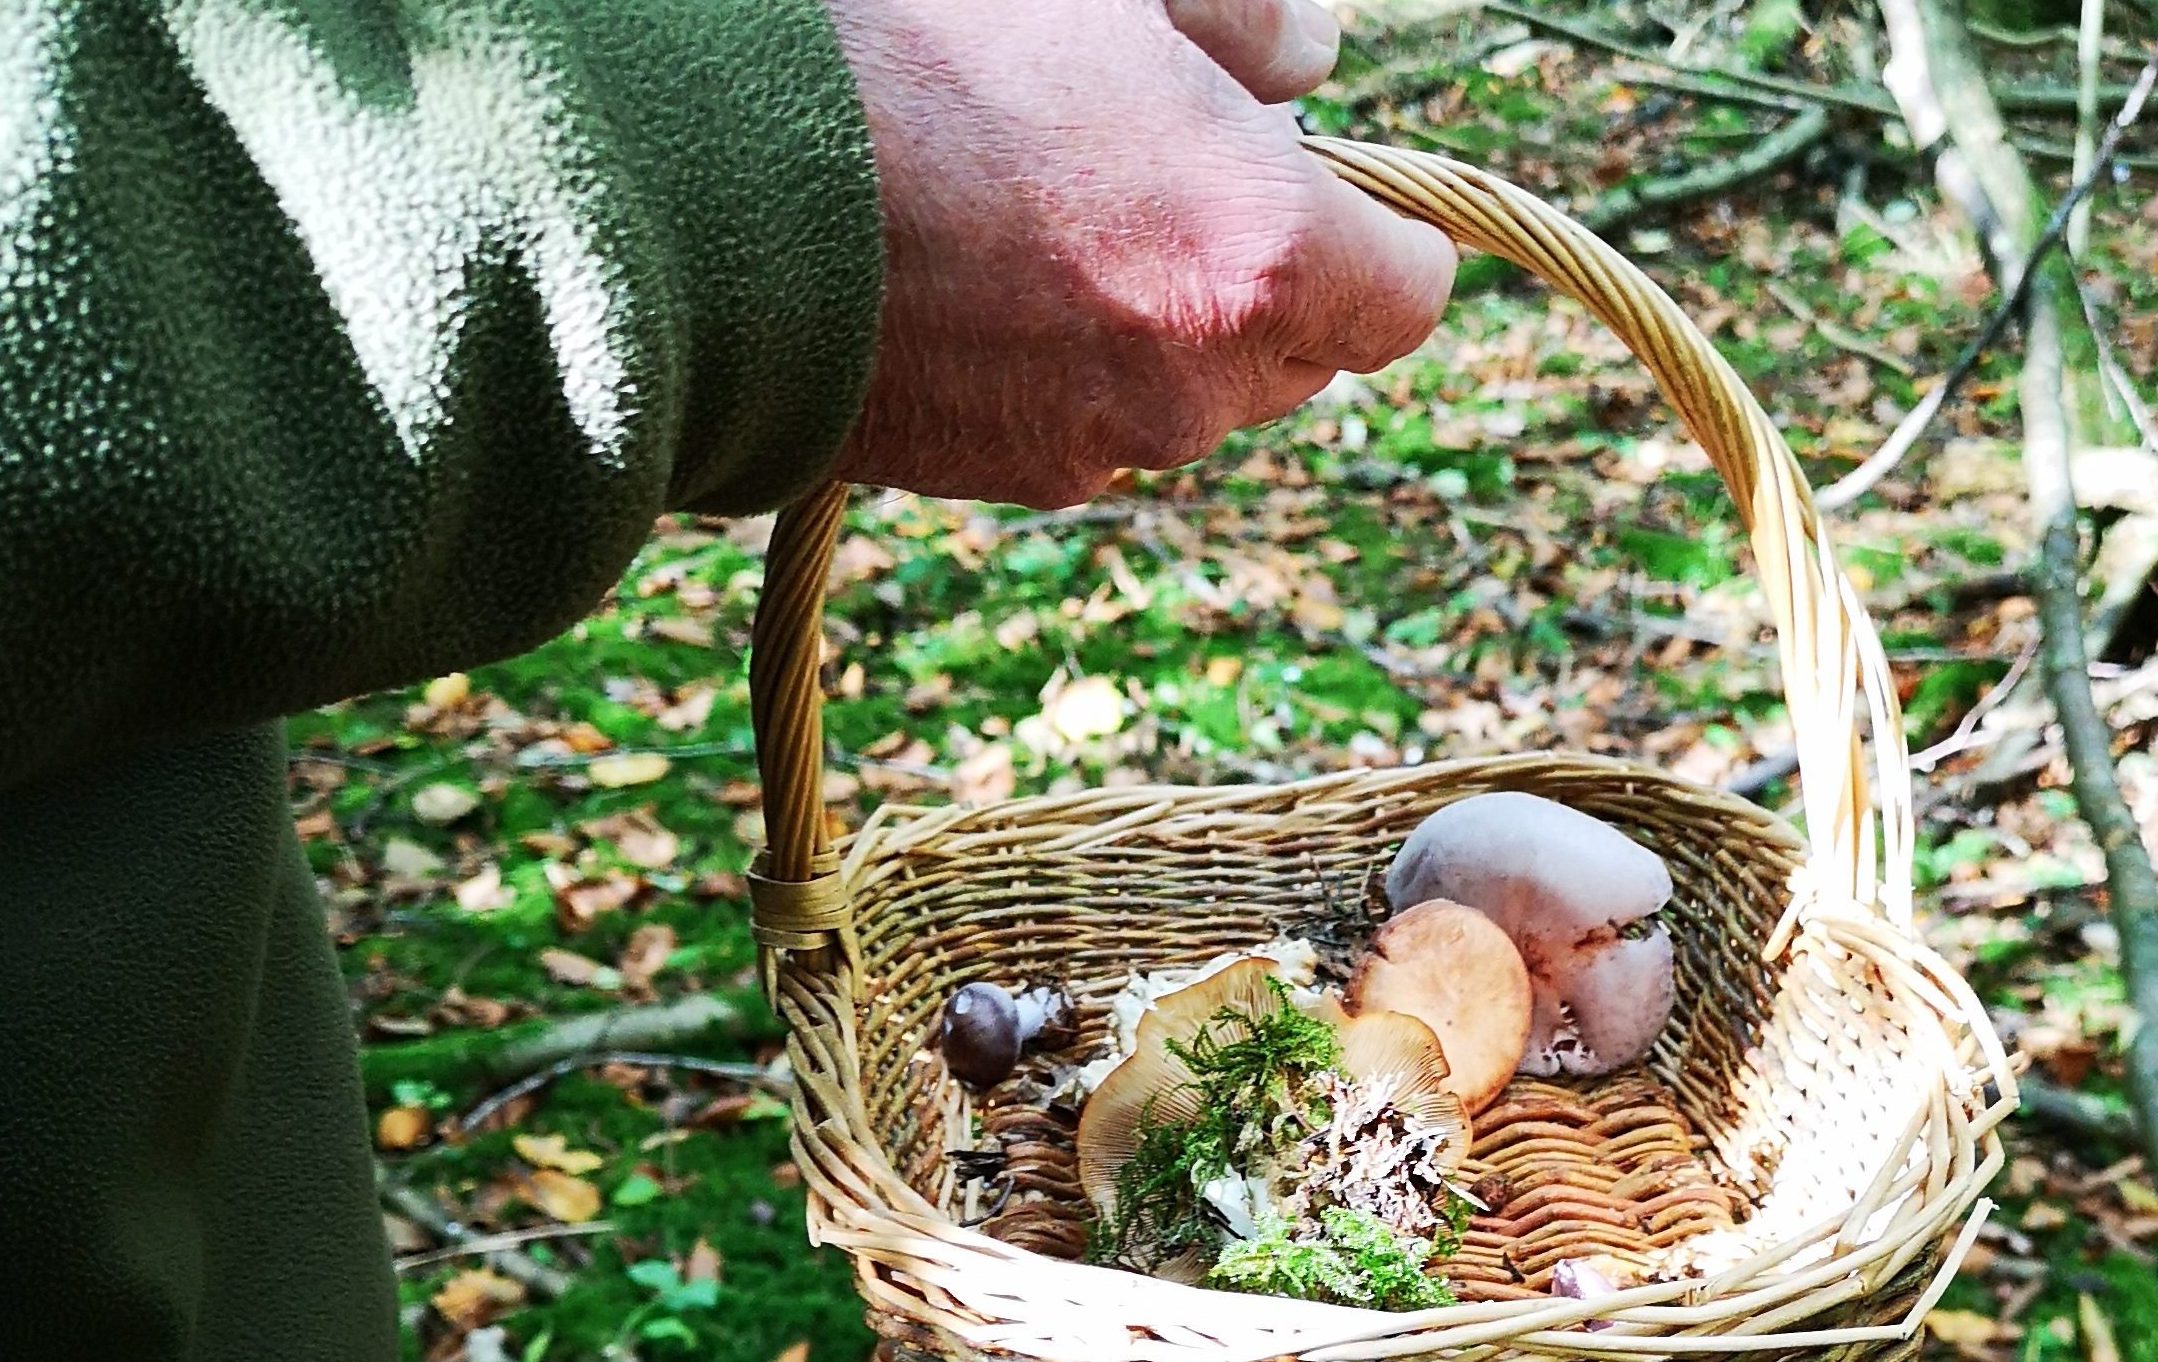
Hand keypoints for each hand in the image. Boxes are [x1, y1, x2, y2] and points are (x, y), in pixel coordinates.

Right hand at [823, 0, 1457, 507]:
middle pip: (1300, 353)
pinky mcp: (1007, 477)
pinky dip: (1065, 368)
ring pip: (1188, 394)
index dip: (1379, 236)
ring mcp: (1101, 442)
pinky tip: (979, 279)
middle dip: (1264, 276)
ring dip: (1159, 325)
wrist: (706, 190)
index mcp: (1264, 254)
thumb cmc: (917, 53)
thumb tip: (1312, 63)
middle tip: (1161, 173)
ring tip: (1046, 216)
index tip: (1322, 184)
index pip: (1407, 297)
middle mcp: (1202, 381)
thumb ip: (1252, 22)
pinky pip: (1086, 425)